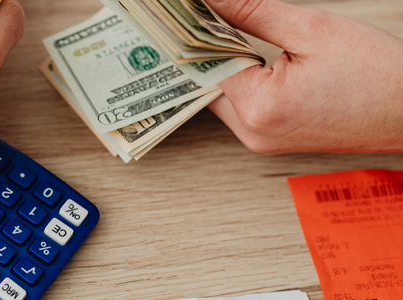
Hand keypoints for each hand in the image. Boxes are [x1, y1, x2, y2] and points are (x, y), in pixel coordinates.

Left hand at [206, 0, 402, 153]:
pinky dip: (240, 79)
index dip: (195, 31)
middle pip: (207, 82)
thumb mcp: (312, 28)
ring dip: (223, 63)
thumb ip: (253, 11)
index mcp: (258, 108)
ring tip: (228, 29)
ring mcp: (260, 141)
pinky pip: (240, 106)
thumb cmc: (377, 73)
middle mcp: (252, 132)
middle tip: (202, 14)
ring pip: (221, 94)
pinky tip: (247, 55)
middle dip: (206, 47)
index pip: (204, 63)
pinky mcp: (271, 140)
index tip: (185, 11)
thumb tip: (212, 0)